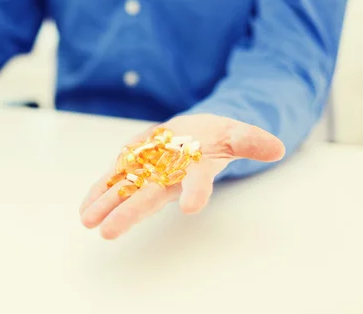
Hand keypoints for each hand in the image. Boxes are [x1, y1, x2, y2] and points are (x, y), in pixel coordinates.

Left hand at [79, 114, 285, 239]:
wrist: (196, 131)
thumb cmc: (217, 135)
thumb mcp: (236, 132)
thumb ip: (250, 139)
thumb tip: (277, 146)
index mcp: (196, 170)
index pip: (198, 183)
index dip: (196, 193)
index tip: (191, 207)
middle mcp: (171, 177)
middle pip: (151, 196)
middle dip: (130, 212)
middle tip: (109, 231)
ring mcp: (150, 172)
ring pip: (127, 190)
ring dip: (107, 204)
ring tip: (87, 220)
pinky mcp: (135, 165)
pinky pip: (116, 179)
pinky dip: (100, 191)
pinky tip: (85, 206)